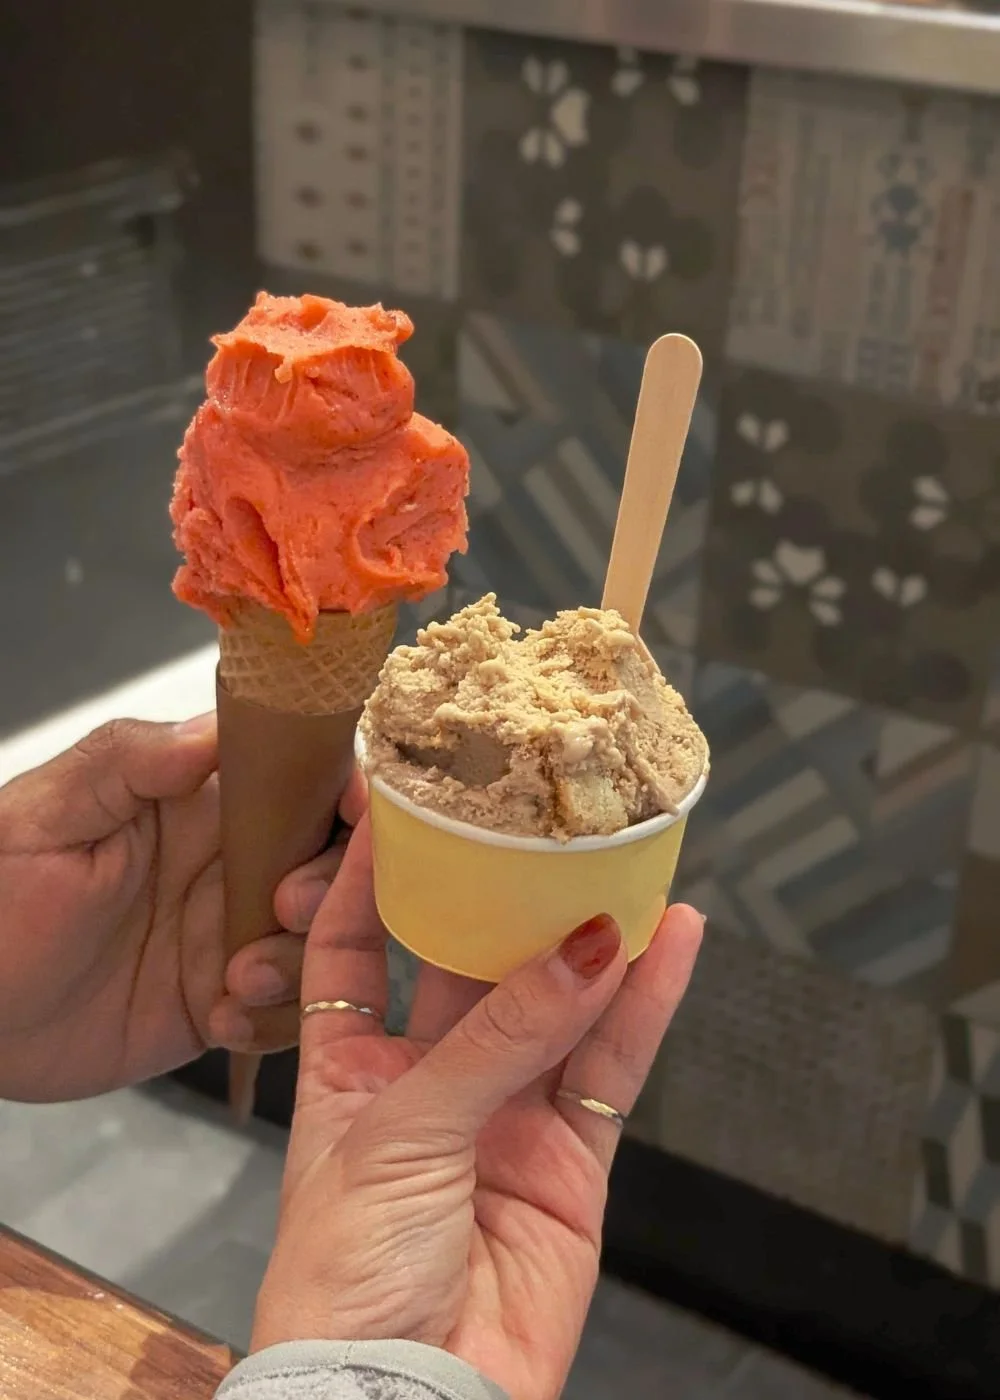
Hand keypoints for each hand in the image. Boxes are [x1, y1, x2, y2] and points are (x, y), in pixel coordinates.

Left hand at [0, 716, 361, 1101]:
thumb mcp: (44, 814)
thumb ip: (126, 761)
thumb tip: (214, 728)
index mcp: (200, 800)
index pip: (301, 776)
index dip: (343, 788)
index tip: (351, 814)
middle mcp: (228, 863)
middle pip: (332, 858)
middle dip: (329, 886)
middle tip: (281, 909)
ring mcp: (229, 934)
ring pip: (322, 939)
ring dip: (300, 961)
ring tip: (235, 982)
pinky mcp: (220, 1000)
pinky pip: (286, 1010)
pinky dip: (272, 1020)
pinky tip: (217, 1020)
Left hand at [253, 820, 702, 1399]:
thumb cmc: (346, 1279)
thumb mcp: (400, 1132)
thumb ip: (497, 1038)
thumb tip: (582, 951)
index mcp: (347, 1071)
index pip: (354, 949)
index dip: (373, 879)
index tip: (401, 807)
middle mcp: (428, 1083)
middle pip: (469, 965)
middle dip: (503, 898)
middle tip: (539, 824)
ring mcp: (503, 1118)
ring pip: (555, 1006)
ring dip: (591, 940)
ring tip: (627, 861)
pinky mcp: (569, 1161)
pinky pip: (611, 1067)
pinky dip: (644, 1006)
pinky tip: (671, 943)